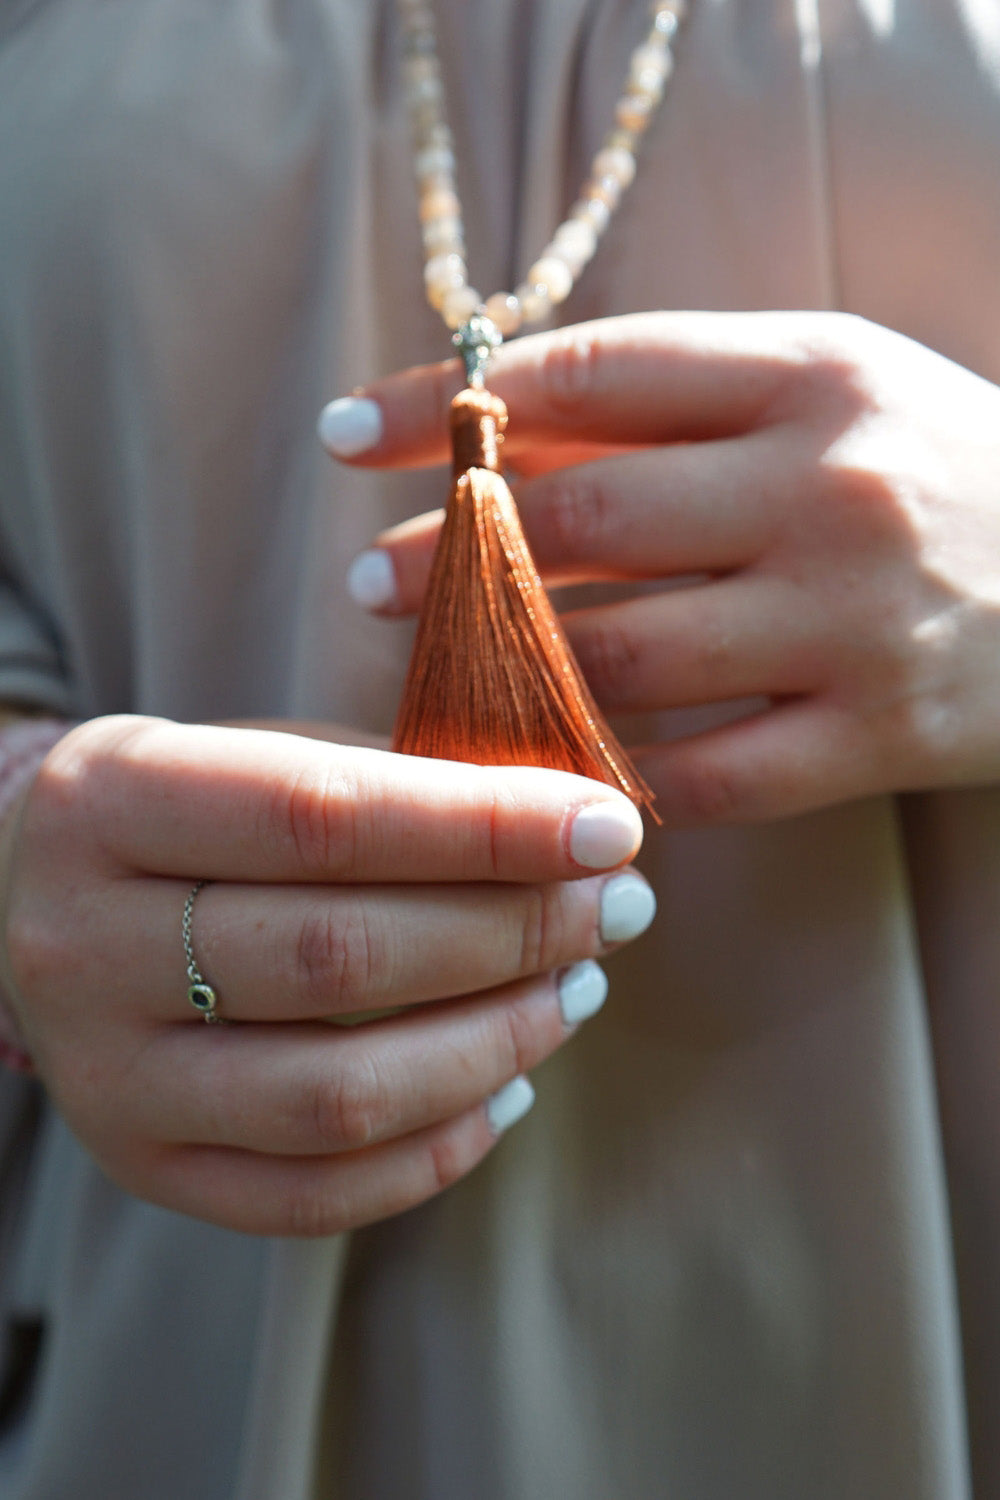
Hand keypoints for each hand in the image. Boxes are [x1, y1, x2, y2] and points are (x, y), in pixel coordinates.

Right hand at [0, 715, 649, 1233]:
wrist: (34, 901)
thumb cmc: (190, 812)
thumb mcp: (263, 752)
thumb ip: (399, 782)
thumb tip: (573, 837)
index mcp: (109, 803)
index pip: (326, 820)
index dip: (487, 828)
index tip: (609, 829)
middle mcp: (84, 945)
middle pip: (341, 958)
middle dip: (513, 933)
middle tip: (616, 908)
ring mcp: (108, 1078)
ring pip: (339, 1094)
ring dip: (496, 1042)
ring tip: (576, 988)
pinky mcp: (144, 1168)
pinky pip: (317, 1195)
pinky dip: (441, 1149)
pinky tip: (509, 1083)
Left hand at [327, 310, 999, 823]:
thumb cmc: (941, 470)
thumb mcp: (836, 391)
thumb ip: (689, 400)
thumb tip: (502, 435)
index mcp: (815, 375)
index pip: (592, 375)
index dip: (453, 405)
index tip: (353, 434)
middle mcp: (829, 490)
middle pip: (589, 520)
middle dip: (451, 553)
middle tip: (368, 581)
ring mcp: (852, 622)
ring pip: (625, 658)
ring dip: (503, 672)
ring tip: (430, 674)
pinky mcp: (873, 736)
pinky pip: (704, 773)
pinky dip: (609, 773)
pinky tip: (545, 766)